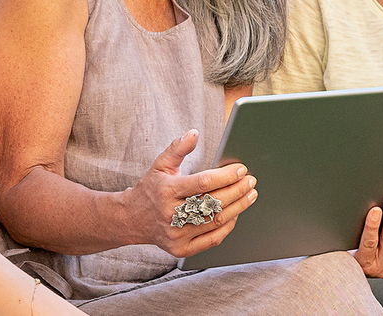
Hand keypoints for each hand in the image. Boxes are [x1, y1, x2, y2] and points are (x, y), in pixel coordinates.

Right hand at [115, 129, 257, 257]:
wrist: (131, 219)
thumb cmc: (151, 189)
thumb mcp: (160, 165)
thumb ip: (177, 148)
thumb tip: (194, 134)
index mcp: (166, 191)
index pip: (203, 183)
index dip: (226, 176)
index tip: (241, 169)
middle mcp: (171, 214)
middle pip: (213, 202)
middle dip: (237, 190)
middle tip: (250, 181)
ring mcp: (176, 234)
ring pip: (216, 221)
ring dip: (238, 207)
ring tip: (250, 195)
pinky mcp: (181, 249)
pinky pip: (212, 239)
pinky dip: (227, 227)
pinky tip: (236, 214)